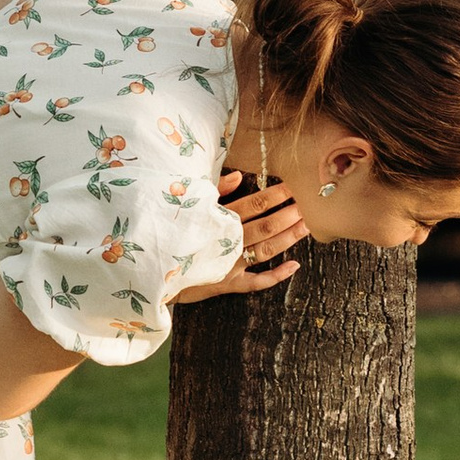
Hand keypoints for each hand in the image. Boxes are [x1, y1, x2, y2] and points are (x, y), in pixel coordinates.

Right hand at [171, 168, 307, 308]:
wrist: (149, 270)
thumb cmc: (168, 233)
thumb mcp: (186, 206)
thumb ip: (213, 191)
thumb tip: (237, 175)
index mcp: (218, 220)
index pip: (253, 204)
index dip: (276, 195)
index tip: (294, 185)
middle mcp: (227, 243)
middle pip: (266, 226)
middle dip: (289, 214)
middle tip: (310, 204)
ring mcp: (229, 265)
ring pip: (266, 250)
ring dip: (288, 238)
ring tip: (307, 226)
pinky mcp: (227, 284)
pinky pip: (256, 282)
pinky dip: (276, 275)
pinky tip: (295, 265)